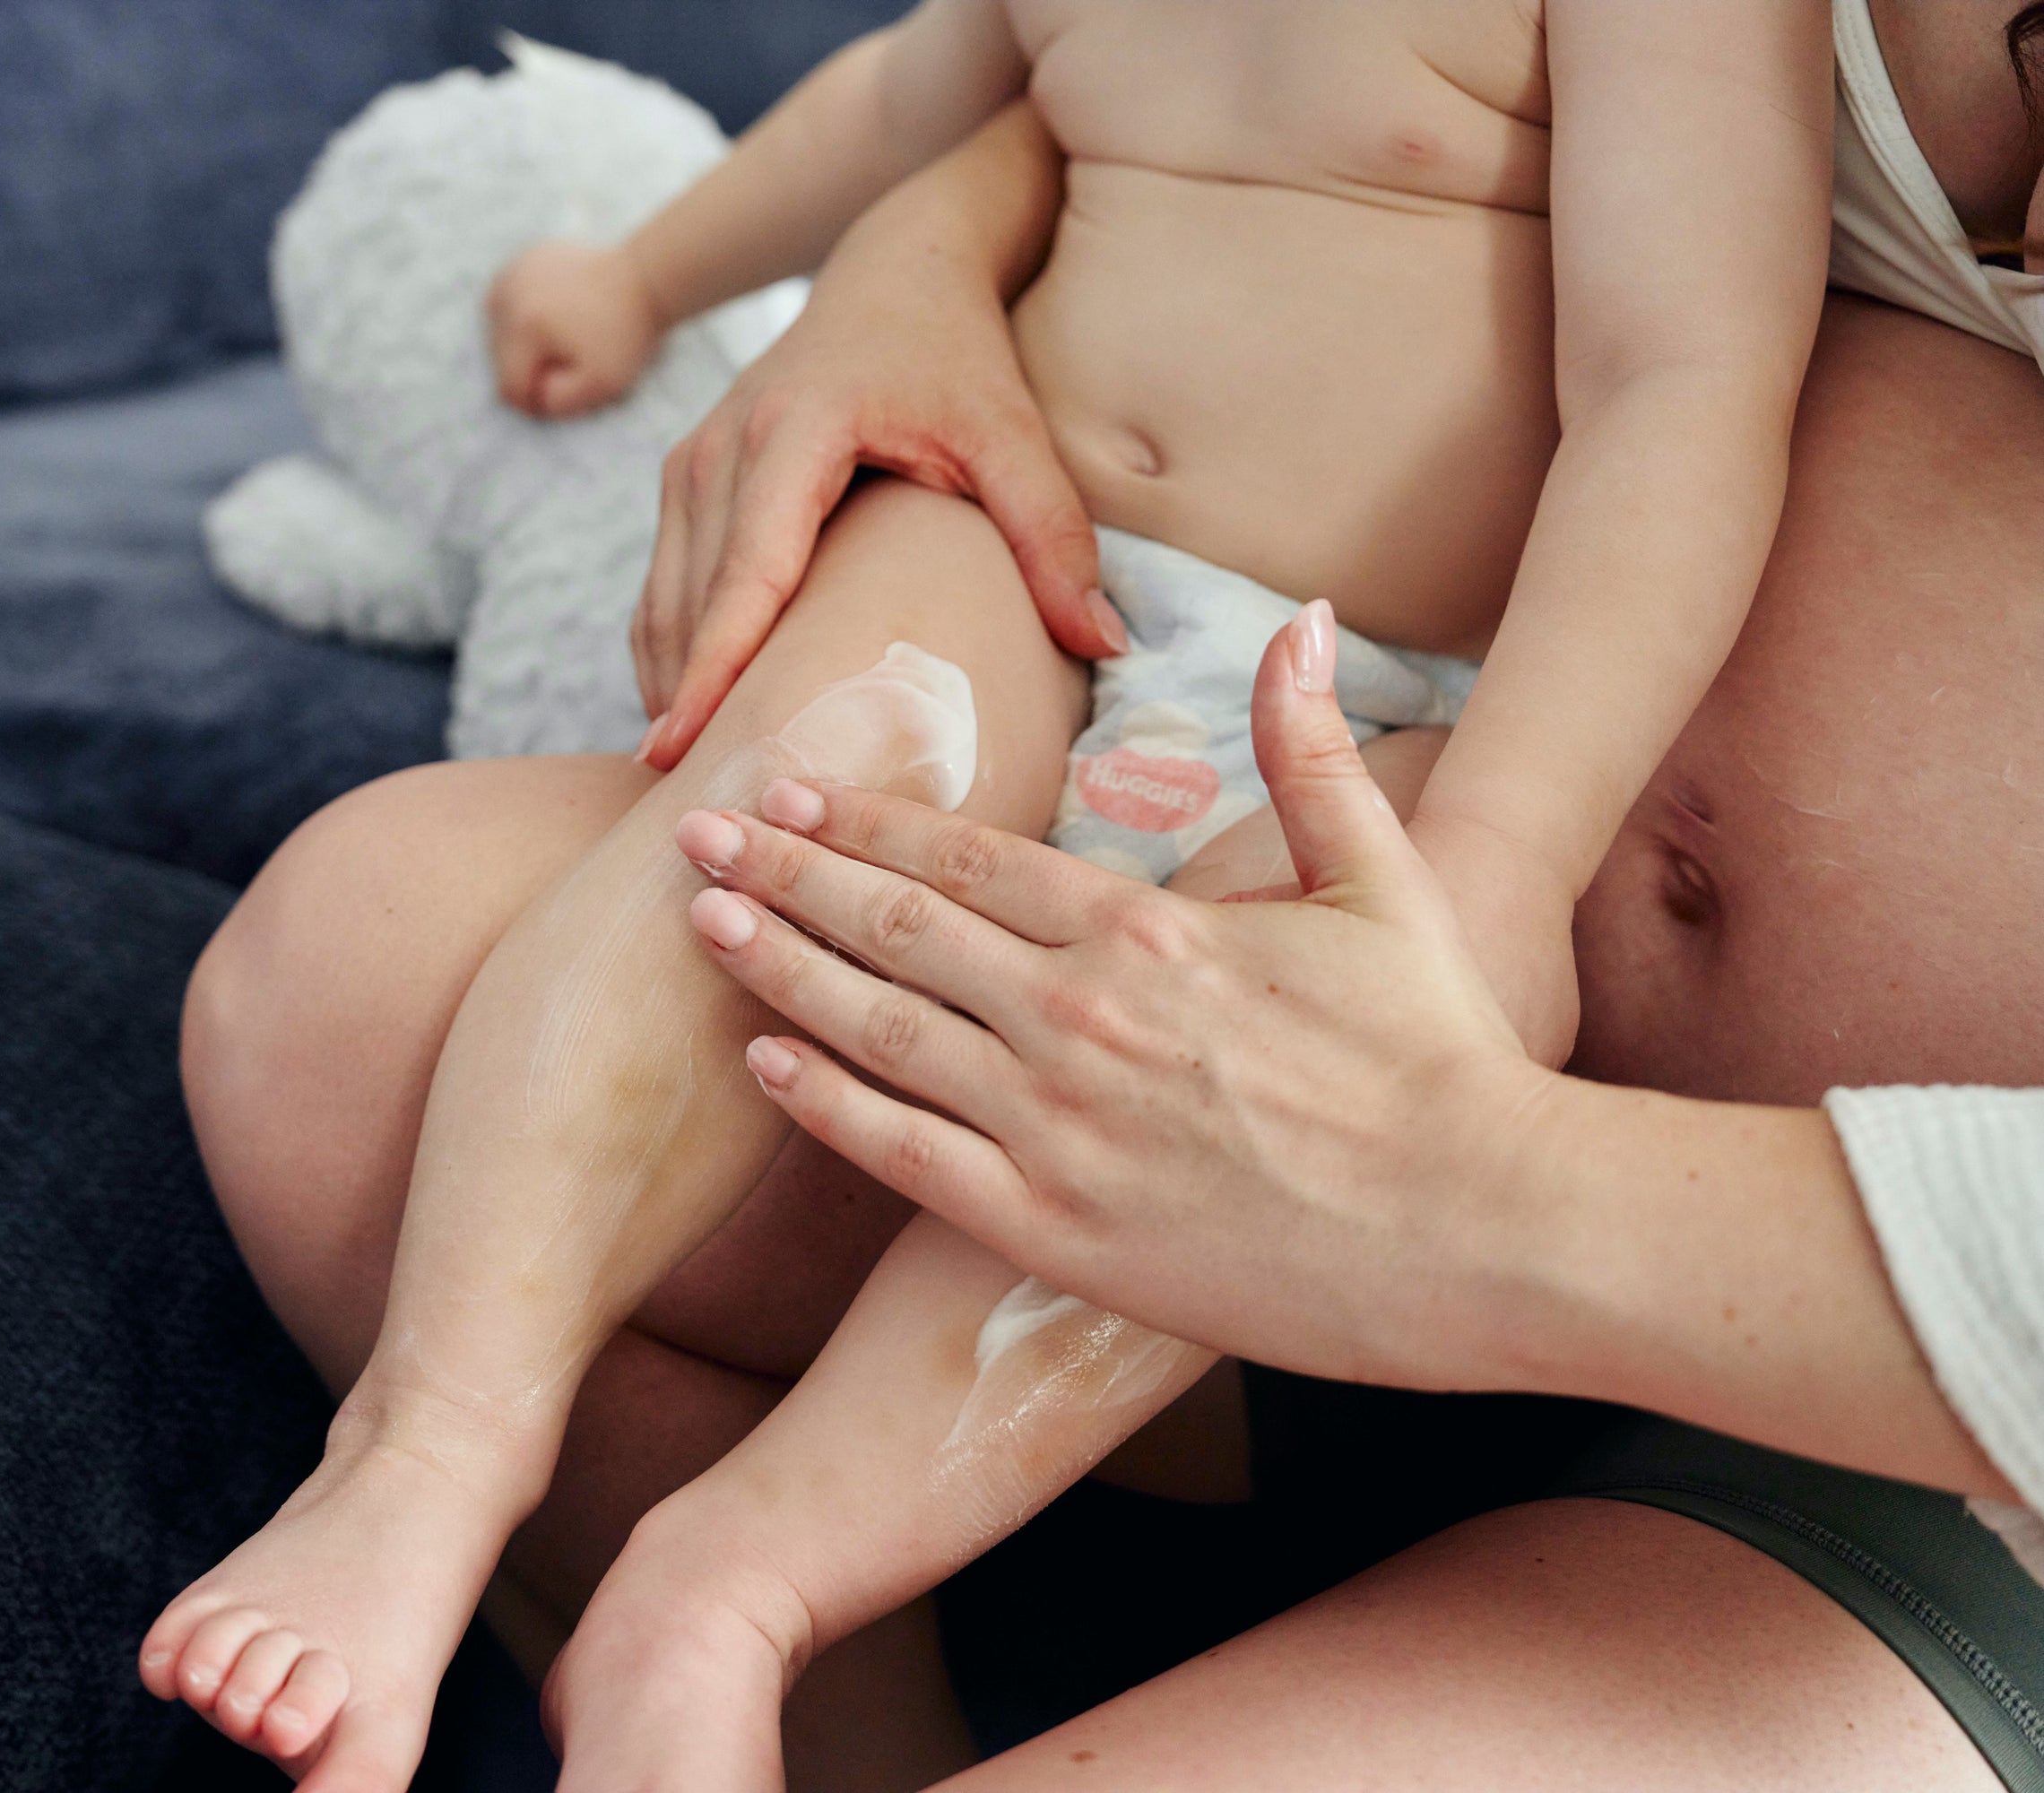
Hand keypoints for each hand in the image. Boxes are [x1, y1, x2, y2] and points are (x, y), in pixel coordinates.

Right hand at [486, 241, 664, 418]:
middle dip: (532, 368)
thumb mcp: (603, 384)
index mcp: (524, 326)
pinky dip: (525, 316)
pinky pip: (508, 304)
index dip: (536, 400)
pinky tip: (555, 316)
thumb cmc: (625, 333)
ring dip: (525, 345)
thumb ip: (562, 403)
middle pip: (501, 359)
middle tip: (573, 357)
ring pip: (498, 332)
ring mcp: (512, 272)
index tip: (566, 390)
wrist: (643, 278)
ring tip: (564, 337)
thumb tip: (535, 399)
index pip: (509, 386)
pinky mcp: (520, 260)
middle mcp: (507, 295)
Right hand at [628, 234, 1120, 766]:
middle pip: (687, 607)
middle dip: (685, 708)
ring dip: (672, 692)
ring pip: (661, 606)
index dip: (710, 674)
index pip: (743, 580)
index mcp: (791, 435)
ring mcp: (688, 462)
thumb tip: (1104, 647)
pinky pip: (662, 590)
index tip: (676, 753)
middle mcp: (719, 448)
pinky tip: (698, 722)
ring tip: (694, 786)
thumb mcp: (1016, 436)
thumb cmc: (958, 356)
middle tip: (701, 812)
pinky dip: (672, 658)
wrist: (896, 268)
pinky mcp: (682, 479)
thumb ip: (1055, 538)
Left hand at [672, 605, 1558, 1389]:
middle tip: (694, 830)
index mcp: (1145, 930)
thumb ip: (1313, 751)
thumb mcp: (1389, 880)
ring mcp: (1056, 1123)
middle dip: (785, 871)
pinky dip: (825, 1104)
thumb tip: (1305, 617)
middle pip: (896, 923)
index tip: (786, 784)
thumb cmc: (1444, 1058)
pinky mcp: (1053, 1228)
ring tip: (703, 921)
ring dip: (781, 966)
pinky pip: (905, 1156)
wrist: (1490, 1229)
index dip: (864, 816)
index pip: (968, 854)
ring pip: (879, 1025)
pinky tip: (764, 1061)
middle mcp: (1078, 1015)